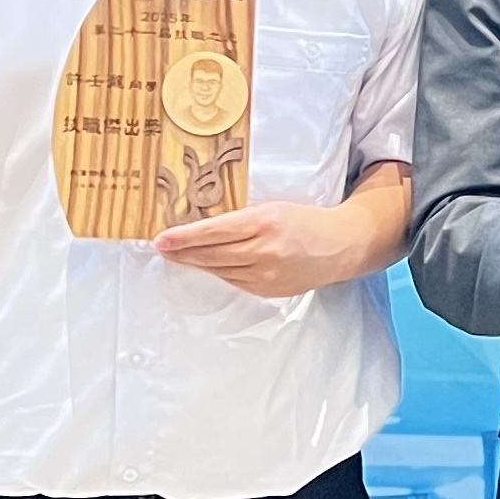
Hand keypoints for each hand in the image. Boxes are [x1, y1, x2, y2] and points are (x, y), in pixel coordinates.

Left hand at [153, 200, 360, 296]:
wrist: (338, 246)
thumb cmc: (304, 221)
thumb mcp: (273, 208)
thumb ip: (241, 219)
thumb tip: (202, 229)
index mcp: (265, 222)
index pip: (214, 231)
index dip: (184, 237)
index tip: (161, 238)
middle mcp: (264, 250)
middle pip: (211, 254)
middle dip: (182, 252)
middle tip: (161, 247)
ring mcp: (266, 274)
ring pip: (219, 270)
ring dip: (196, 263)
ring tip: (178, 256)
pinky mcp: (268, 290)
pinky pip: (234, 281)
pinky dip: (219, 272)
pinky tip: (209, 265)